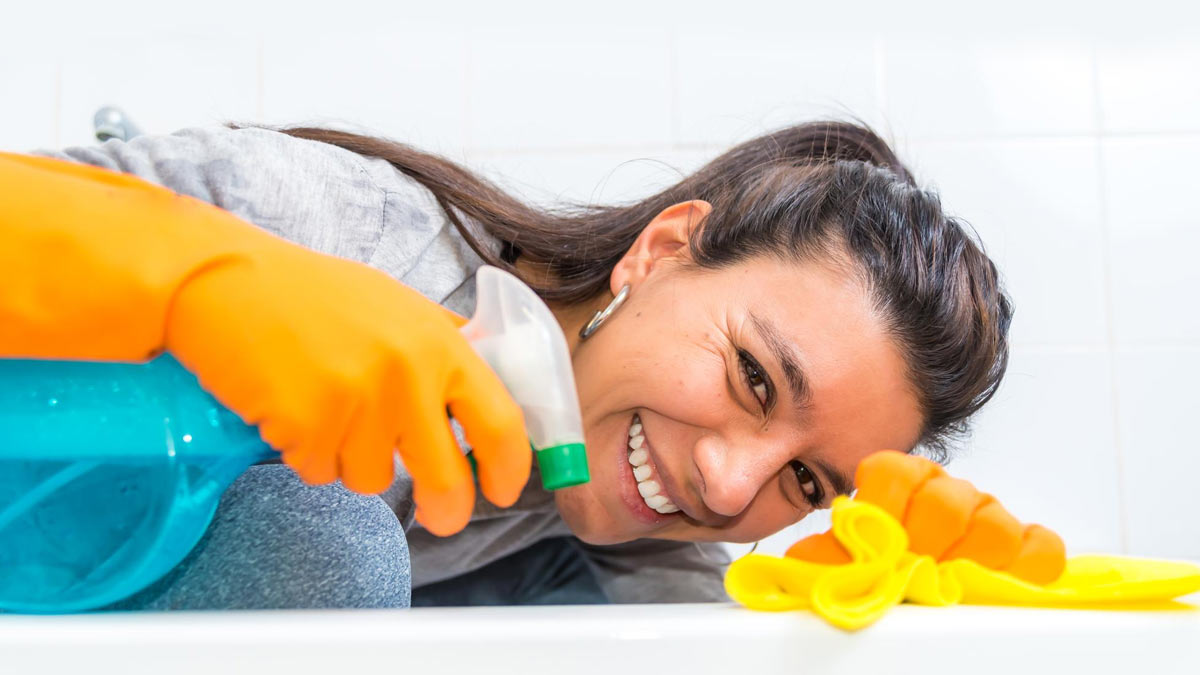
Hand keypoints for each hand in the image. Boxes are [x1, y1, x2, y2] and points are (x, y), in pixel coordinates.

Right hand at [1, 151, 530, 535]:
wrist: (227, 282)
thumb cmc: (315, 295)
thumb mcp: (400, 306)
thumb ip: (448, 347)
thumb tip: (495, 388)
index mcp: (440, 344)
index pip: (500, 421)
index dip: (510, 467)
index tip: (504, 489)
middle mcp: (407, 375)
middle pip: (446, 479)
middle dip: (448, 511)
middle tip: (440, 517)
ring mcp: (357, 402)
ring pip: (374, 479)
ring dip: (353, 460)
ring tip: (327, 407)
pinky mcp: (307, 425)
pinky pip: (321, 472)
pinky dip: (308, 453)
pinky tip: (292, 408)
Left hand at [786, 450, 1064, 583]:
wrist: (922, 589)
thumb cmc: (884, 572)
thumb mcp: (848, 562)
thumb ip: (830, 556)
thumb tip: (802, 563)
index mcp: (900, 482)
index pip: (891, 472)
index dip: (884, 509)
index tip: (881, 540)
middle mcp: (946, 491)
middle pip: (945, 502)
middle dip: (925, 544)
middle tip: (914, 569)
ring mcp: (989, 514)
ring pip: (993, 523)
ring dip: (969, 560)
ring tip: (948, 579)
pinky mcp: (1027, 546)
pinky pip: (1040, 548)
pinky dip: (1024, 567)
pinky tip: (997, 582)